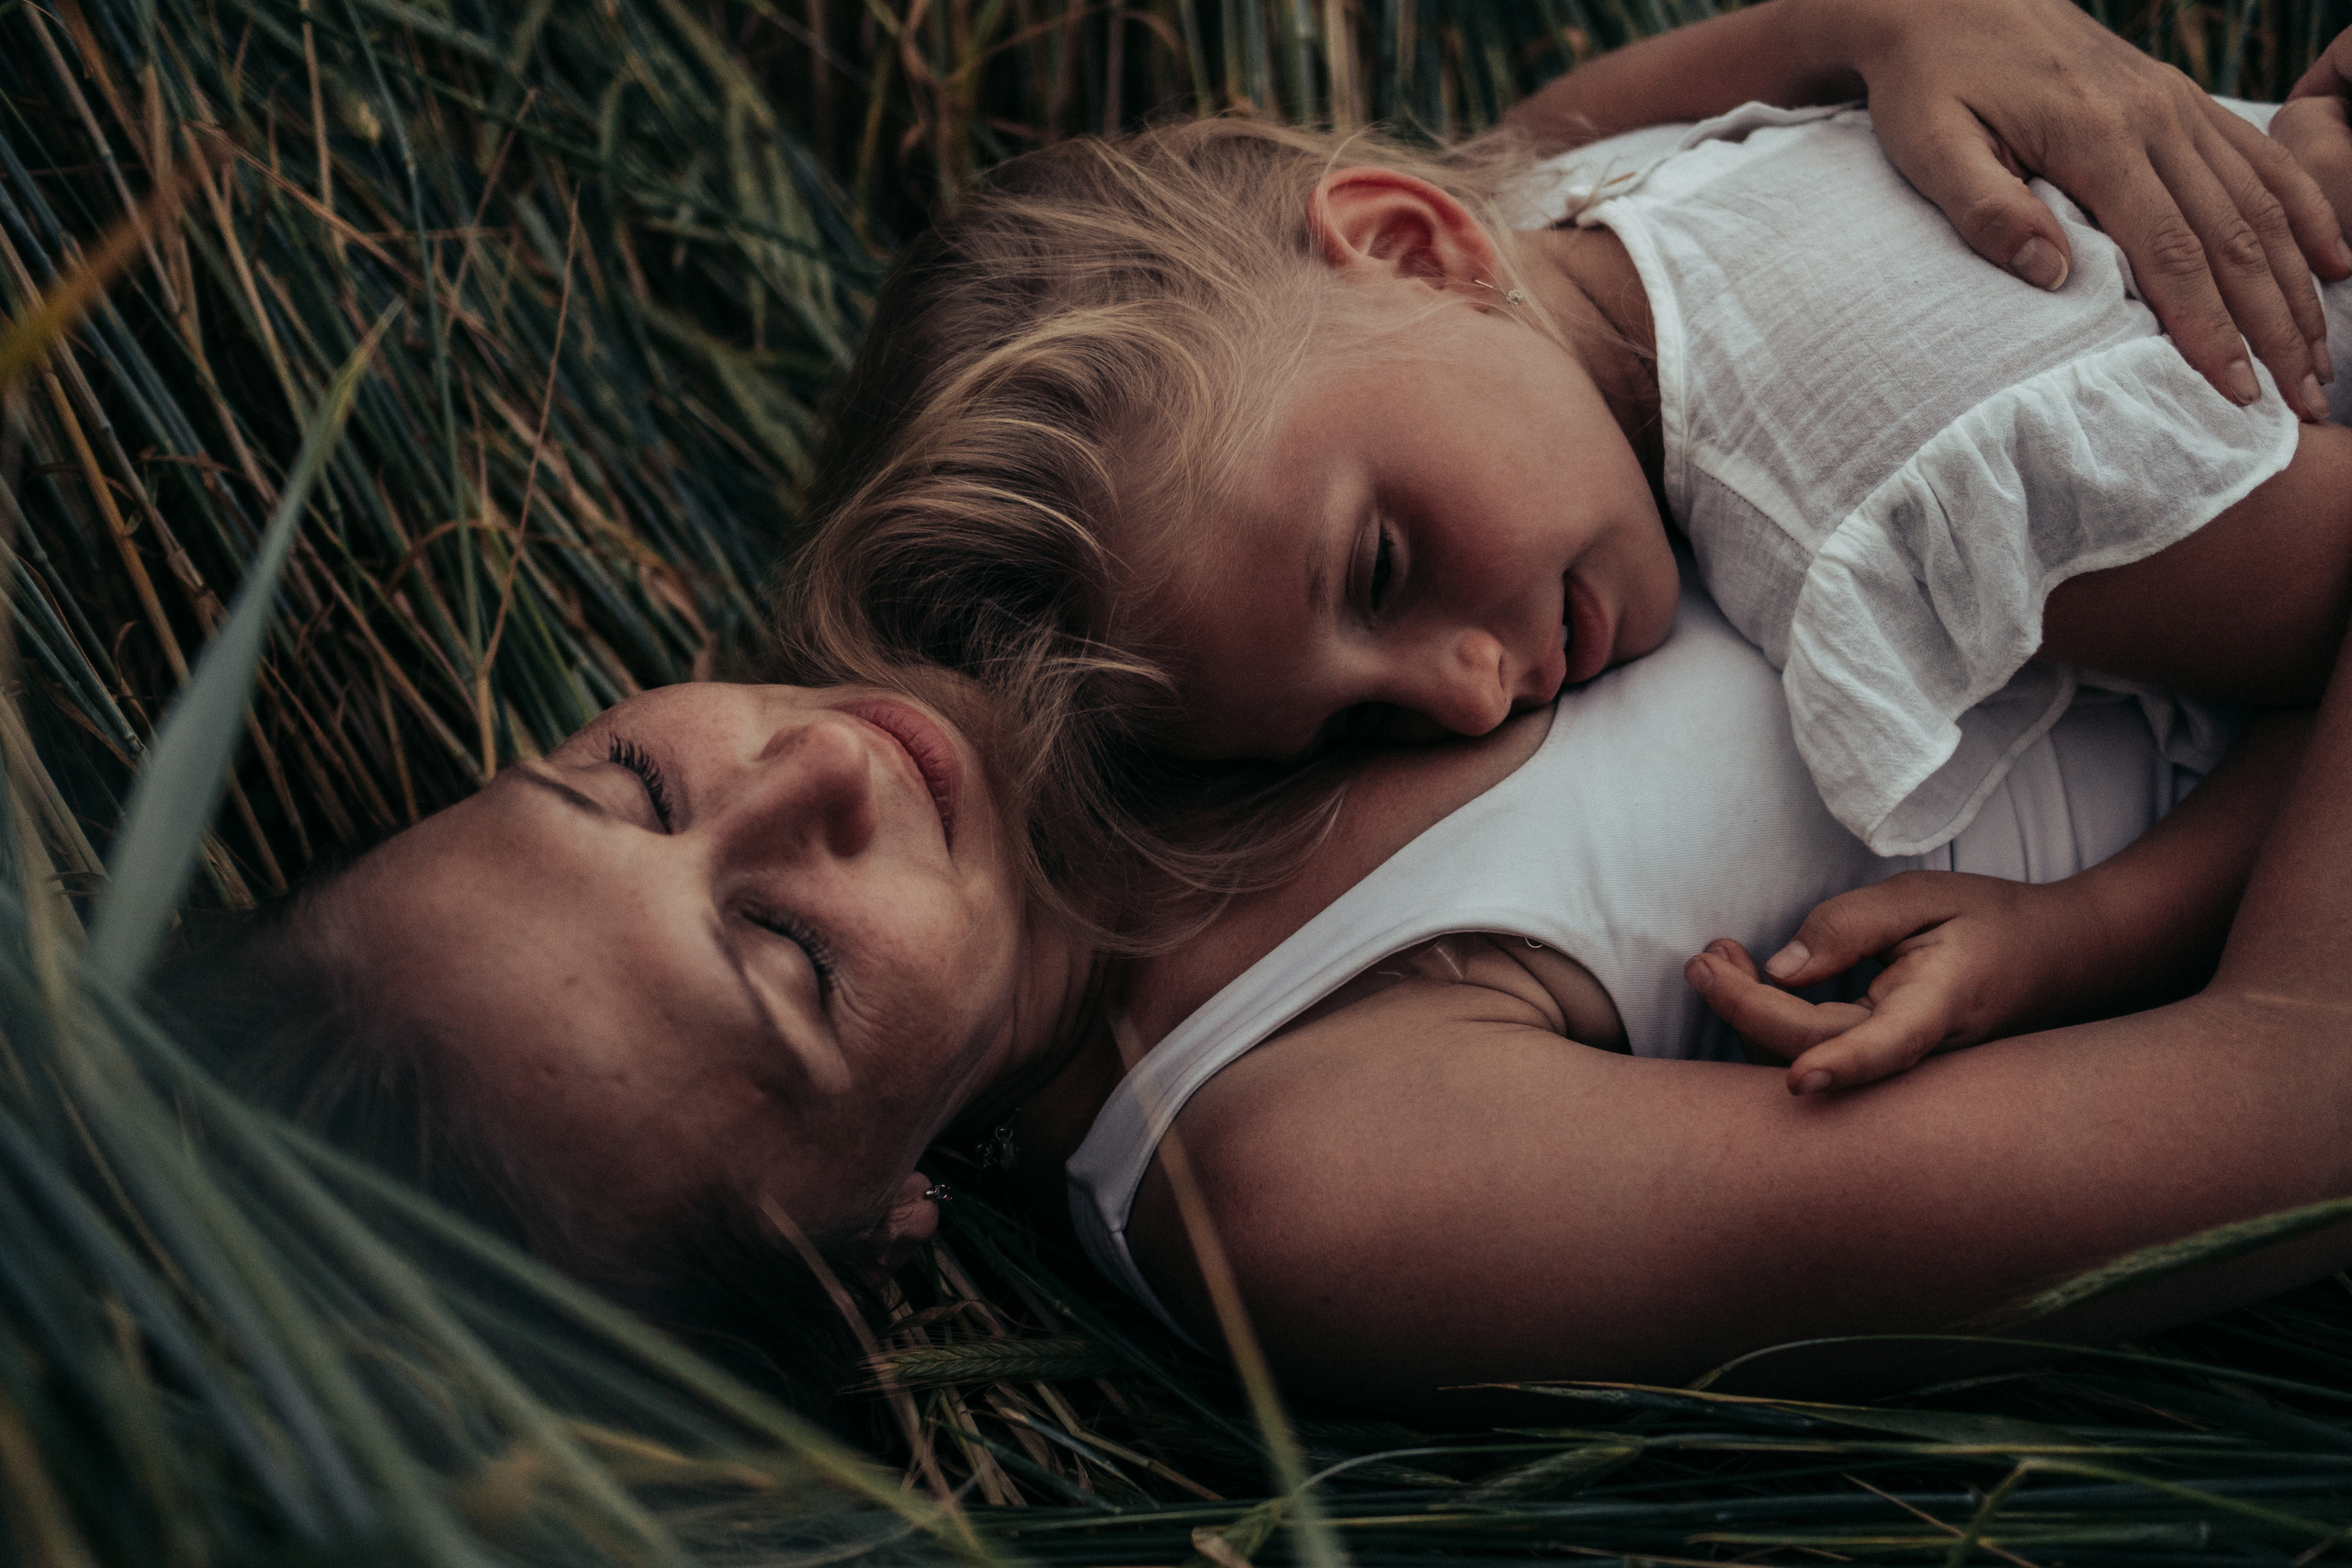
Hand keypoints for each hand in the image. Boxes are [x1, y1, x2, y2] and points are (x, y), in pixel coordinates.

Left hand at [1681, 871, 2082, 1095]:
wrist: (2057, 961)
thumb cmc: (1991, 920)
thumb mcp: (1926, 896)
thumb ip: (1853, 925)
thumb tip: (1782, 968)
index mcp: (1940, 1005)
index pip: (1887, 1045)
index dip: (1843, 1066)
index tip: (1800, 1083)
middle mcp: (1918, 1051)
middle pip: (1817, 1050)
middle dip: (1744, 1007)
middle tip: (1704, 956)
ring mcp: (1899, 1067)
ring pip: (1809, 1061)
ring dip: (1749, 1015)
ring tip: (1717, 957)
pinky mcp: (1880, 1065)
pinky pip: (1817, 1057)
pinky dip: (1771, 1022)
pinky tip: (1751, 978)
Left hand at [1839, 0, 2350, 419]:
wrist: (1944, 0)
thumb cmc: (1927, 83)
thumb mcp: (1931, 146)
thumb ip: (1987, 210)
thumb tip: (2053, 276)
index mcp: (2097, 138)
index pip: (2170, 253)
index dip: (2208, 329)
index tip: (2236, 394)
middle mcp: (2156, 118)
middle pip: (2233, 237)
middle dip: (2273, 326)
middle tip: (2301, 401)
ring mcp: (2176, 104)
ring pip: (2260, 202)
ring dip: (2298, 283)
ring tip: (2319, 356)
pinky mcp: (2179, 99)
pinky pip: (2259, 158)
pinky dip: (2305, 211)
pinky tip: (2335, 262)